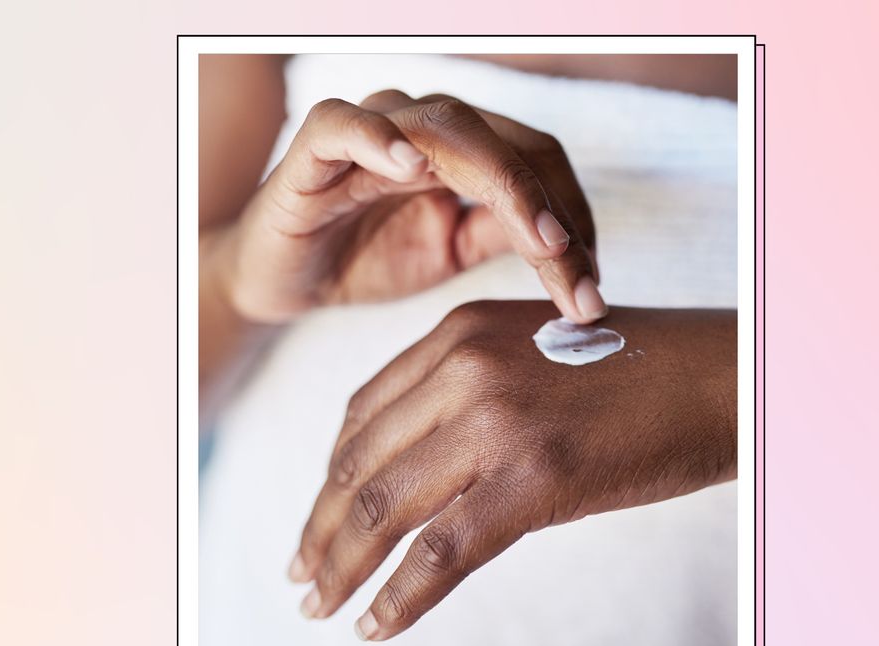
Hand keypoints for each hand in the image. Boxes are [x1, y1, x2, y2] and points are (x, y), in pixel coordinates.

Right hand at [208, 91, 603, 324]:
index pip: (539, 163)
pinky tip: (412, 169)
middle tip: (580, 282)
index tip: (594, 287)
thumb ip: (504, 234)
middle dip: (555, 216)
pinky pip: (346, 125)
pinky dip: (380, 140)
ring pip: (452, 127)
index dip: (576, 218)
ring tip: (539, 240)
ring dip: (505, 183)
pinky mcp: (314, 146)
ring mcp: (373, 130)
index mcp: (465, 150)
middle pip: (511, 146)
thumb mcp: (452, 253)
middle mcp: (426, 127)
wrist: (284, 281)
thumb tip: (576, 248)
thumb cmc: (366, 257)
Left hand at [288, 301, 737, 640]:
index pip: (361, 415)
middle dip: (321, 529)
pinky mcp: (534, 478)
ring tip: (321, 605)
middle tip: (301, 575)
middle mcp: (463, 369)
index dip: (328, 477)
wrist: (720, 380)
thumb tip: (417, 464)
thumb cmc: (636, 374)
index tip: (316, 519)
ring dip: (342, 566)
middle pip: (359, 463)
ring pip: (385, 509)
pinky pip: (440, 552)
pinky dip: (401, 598)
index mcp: (458, 335)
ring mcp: (496, 421)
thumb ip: (469, 390)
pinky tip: (378, 624)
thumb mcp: (533, 353)